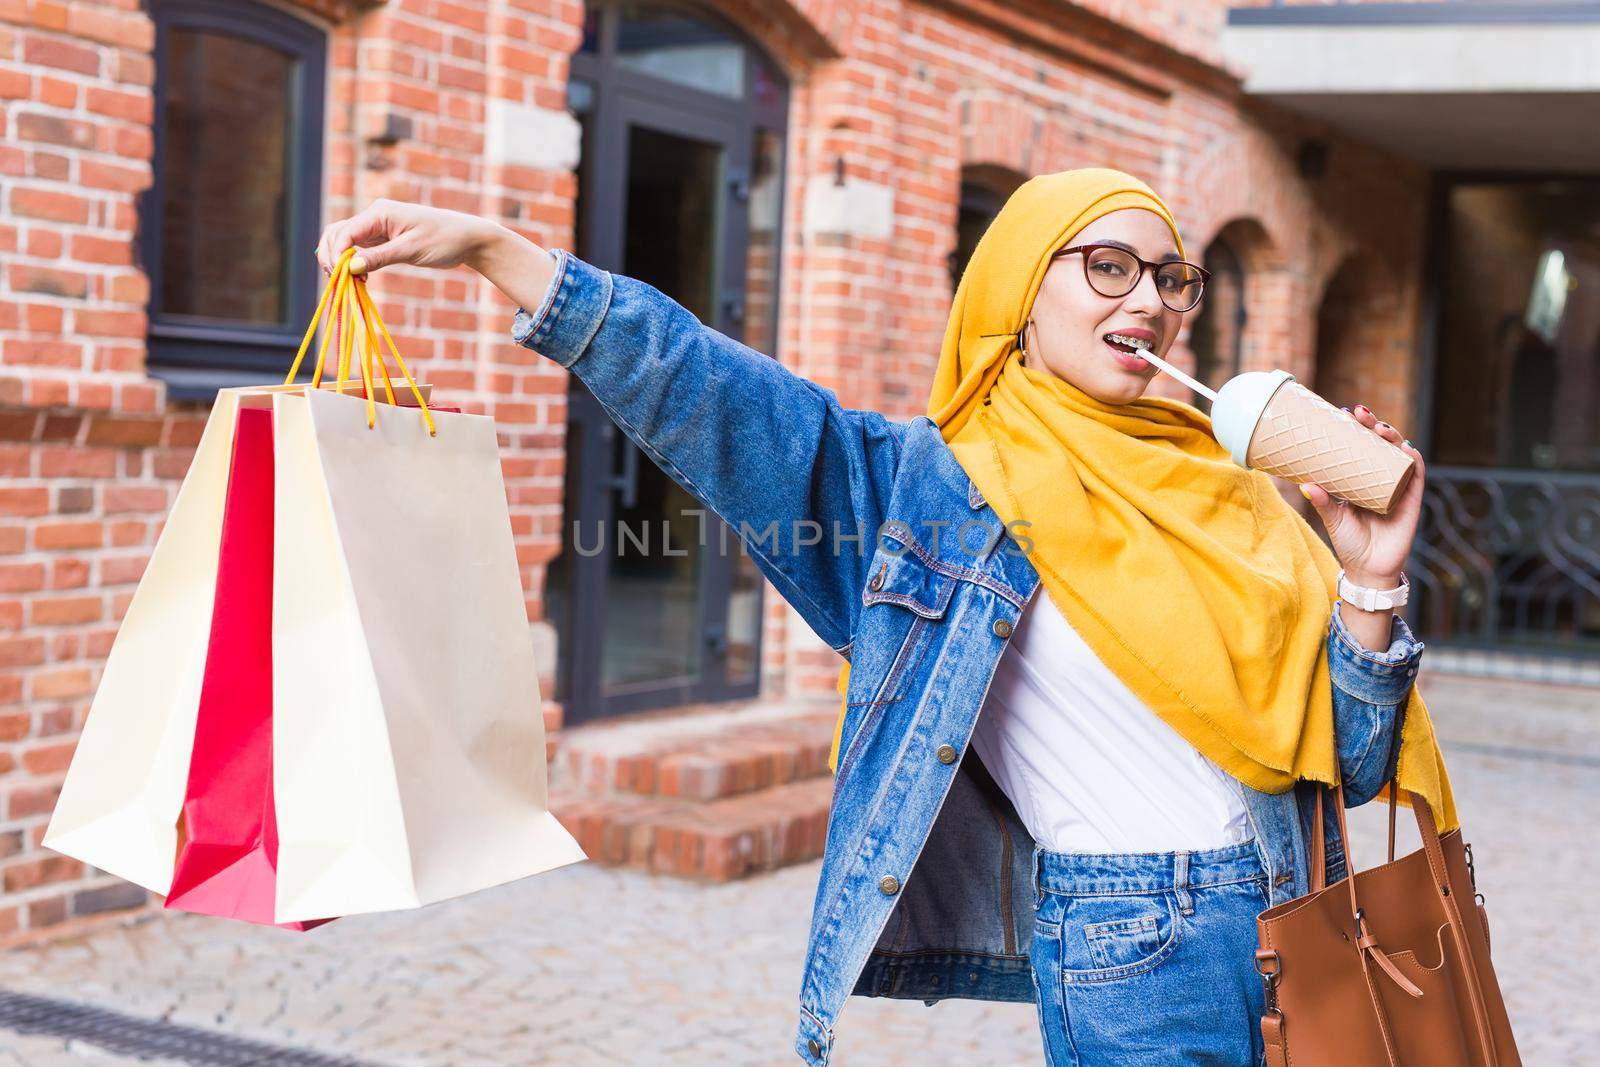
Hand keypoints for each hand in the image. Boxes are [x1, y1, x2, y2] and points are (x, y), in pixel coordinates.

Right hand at [315, 199, 506, 277]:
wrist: (468, 239)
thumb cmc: (444, 240)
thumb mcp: (411, 250)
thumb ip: (380, 258)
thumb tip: (349, 267)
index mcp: (379, 212)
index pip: (344, 233)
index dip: (336, 255)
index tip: (340, 278)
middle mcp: (374, 217)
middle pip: (337, 234)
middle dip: (332, 257)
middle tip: (340, 283)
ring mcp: (377, 228)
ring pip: (345, 242)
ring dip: (341, 262)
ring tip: (351, 283)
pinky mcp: (384, 240)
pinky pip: (359, 250)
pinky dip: (354, 264)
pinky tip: (361, 280)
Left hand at [1299, 404, 1424, 587]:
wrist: (1368, 570)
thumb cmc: (1349, 543)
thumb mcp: (1333, 518)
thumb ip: (1322, 502)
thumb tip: (1305, 484)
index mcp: (1362, 479)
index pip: (1361, 446)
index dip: (1356, 428)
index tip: (1343, 413)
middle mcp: (1381, 478)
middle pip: (1381, 444)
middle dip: (1373, 425)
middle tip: (1359, 414)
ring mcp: (1397, 487)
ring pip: (1399, 453)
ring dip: (1393, 436)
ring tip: (1379, 427)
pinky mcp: (1412, 500)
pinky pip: (1416, 475)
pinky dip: (1413, 459)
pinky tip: (1406, 448)